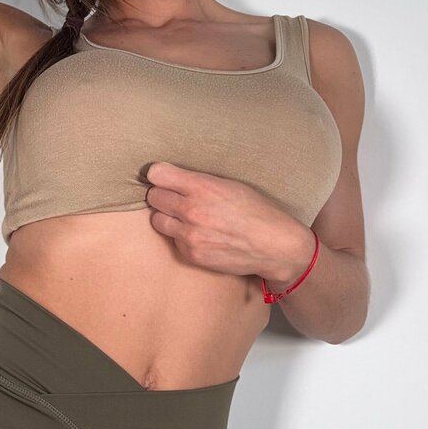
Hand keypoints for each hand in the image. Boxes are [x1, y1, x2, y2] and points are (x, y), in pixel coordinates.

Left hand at [143, 161, 314, 282]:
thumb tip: (173, 178)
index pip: (157, 174)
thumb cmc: (257, 211)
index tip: (164, 177)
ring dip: (167, 217)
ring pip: (157, 220)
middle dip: (162, 196)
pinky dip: (180, 237)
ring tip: (184, 217)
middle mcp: (192, 210)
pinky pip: (173, 241)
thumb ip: (199, 181)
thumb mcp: (230, 185)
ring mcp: (190, 235)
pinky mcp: (191, 254)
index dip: (159, 175)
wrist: (274, 246)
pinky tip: (199, 234)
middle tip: (175, 198)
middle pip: (153, 197)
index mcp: (202, 187)